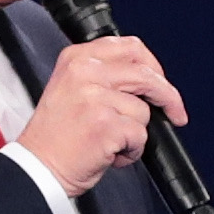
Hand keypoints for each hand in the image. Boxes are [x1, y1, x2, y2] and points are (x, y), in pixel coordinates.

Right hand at [17, 34, 184, 197]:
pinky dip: (131, 151)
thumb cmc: (55, 135)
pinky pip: (140, 136)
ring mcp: (95, 97)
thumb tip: (146, 80)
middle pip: (146, 75)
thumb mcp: (71, 87)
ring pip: (143, 111)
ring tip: (111, 141)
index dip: (153, 66)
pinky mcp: (105, 124)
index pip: (131, 47)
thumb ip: (104, 75)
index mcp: (77, 58)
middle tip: (175, 112)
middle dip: (168, 96)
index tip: (160, 81)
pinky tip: (110, 153)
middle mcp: (85, 72)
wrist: (37, 166)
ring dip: (135, 133)